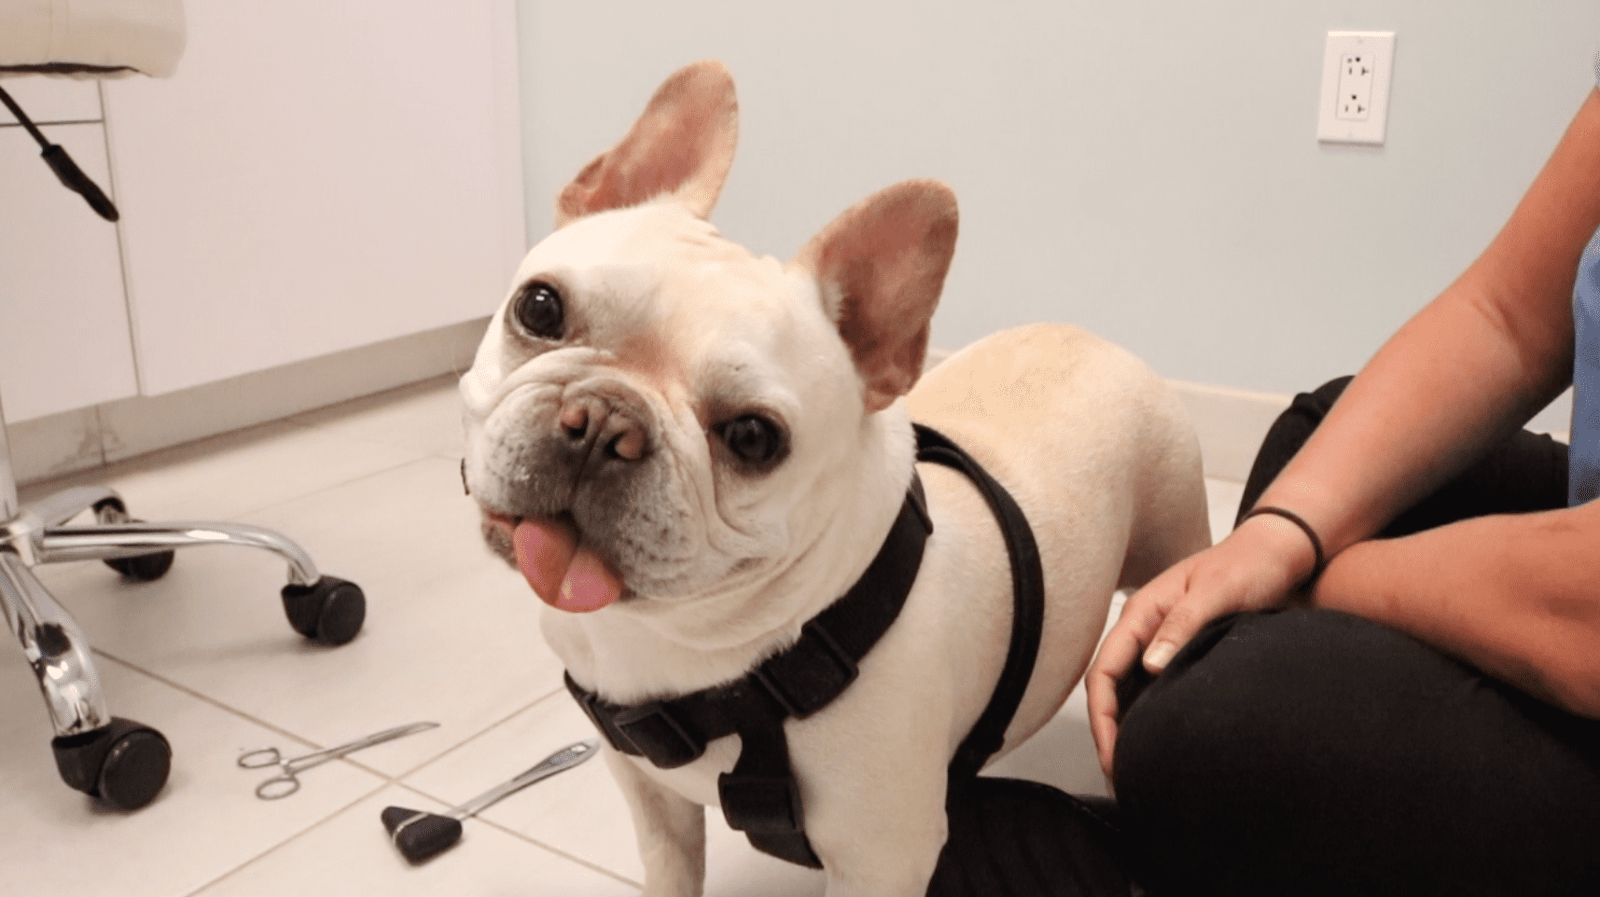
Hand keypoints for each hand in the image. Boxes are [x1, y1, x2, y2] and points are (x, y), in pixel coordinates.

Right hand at [1086, 513, 1319, 778]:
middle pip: (1111, 689)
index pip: (1103, 671)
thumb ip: (1181, 625)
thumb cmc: (1248, 565)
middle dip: (1110, 733)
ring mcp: (1164, 645)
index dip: (1101, 716)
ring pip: (1132, 695)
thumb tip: (1149, 667)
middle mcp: (1146, 632)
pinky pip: (1159, 694)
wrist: (1283, 555)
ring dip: (1130, 731)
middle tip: (1121, 776)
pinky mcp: (1186, 655)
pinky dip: (1155, 721)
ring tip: (1139, 770)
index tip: (1113, 754)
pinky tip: (1165, 745)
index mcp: (1142, 614)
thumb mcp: (1216, 592)